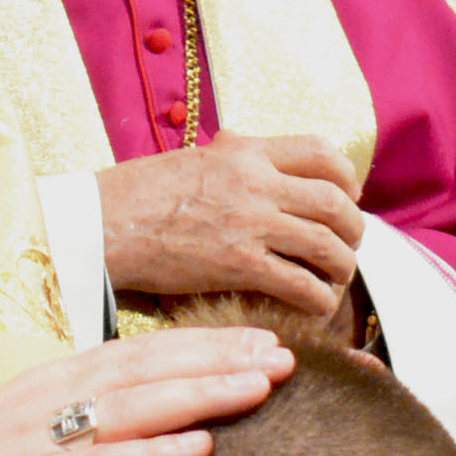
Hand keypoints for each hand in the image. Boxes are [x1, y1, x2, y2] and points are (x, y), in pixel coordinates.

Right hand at [0, 329, 290, 455]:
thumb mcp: (10, 433)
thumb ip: (65, 422)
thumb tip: (123, 422)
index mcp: (47, 384)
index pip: (138, 353)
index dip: (203, 344)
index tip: (258, 339)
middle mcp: (49, 400)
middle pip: (150, 369)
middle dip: (222, 358)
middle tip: (287, 351)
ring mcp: (40, 441)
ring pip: (137, 407)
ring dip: (205, 392)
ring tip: (262, 384)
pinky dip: (152, 454)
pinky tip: (198, 447)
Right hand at [97, 133, 367, 315]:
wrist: (102, 221)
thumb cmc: (138, 192)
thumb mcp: (193, 159)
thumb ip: (230, 157)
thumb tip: (244, 149)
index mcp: (246, 152)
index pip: (321, 151)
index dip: (346, 177)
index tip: (348, 195)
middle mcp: (257, 182)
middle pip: (334, 202)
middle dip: (353, 227)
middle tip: (349, 244)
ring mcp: (250, 223)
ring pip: (326, 243)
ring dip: (342, 265)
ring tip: (338, 278)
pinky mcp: (239, 264)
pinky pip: (299, 282)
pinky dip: (319, 298)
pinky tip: (318, 307)